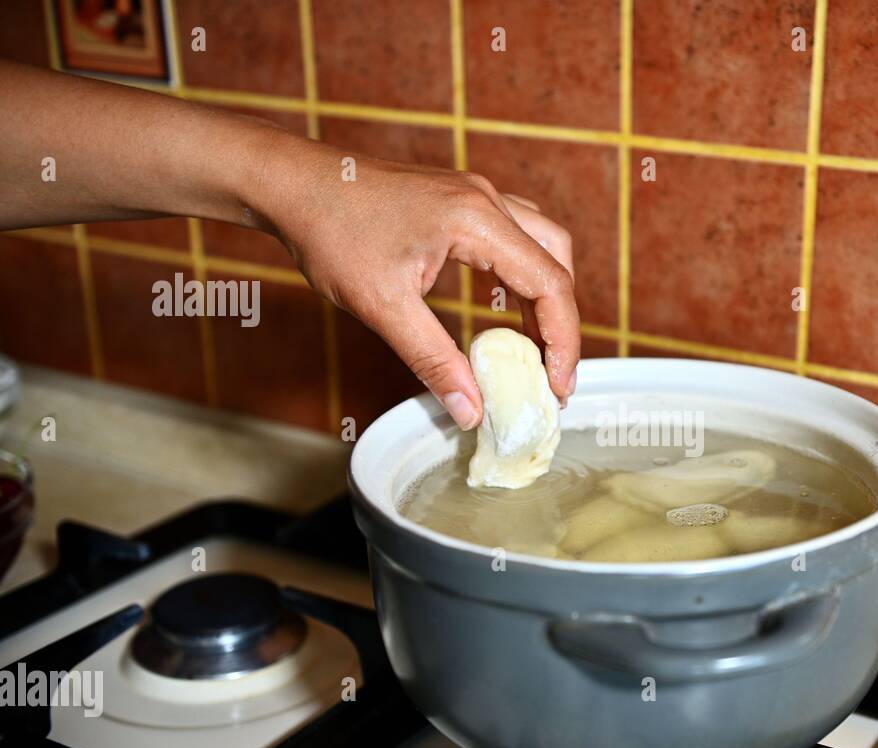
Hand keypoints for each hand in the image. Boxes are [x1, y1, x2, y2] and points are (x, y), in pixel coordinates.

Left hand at [259, 141, 579, 429]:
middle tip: (551, 373)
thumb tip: (470, 411)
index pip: (550, 283)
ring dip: (546, 298)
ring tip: (535, 350)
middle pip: (557, 261)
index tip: (558, 386)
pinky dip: (523, 279)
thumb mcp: (382, 306)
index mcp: (476, 220)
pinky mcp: (460, 202)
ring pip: (542, 246)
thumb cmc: (329, 232)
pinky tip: (507, 314)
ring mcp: (475, 196)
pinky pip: (515, 238)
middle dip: (562, 322)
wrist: (291, 184)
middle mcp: (485, 201)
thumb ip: (433, 360)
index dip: (563, 340)